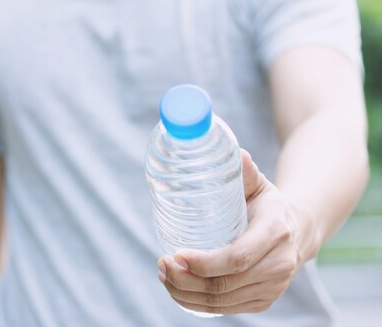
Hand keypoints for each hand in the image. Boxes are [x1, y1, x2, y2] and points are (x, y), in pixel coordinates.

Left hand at [157, 150, 313, 313]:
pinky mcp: (264, 301)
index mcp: (275, 232)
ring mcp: (273, 287)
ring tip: (164, 276)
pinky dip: (198, 304)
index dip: (204, 262)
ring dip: (186, 294)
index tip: (175, 254)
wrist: (299, 229)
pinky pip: (227, 309)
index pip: (237, 257)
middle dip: (186, 280)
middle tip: (162, 265)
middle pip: (225, 284)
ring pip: (223, 301)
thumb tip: (235, 153)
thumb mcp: (257, 183)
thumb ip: (243, 169)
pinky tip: (179, 291)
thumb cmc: (267, 202)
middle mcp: (278, 264)